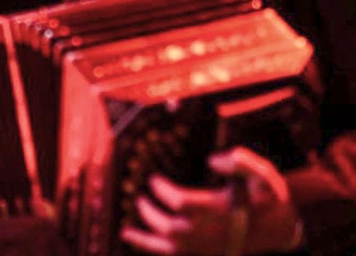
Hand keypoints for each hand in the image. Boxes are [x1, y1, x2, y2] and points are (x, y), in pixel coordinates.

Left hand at [121, 146, 301, 254]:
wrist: (278, 231)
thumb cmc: (267, 201)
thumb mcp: (265, 177)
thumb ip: (244, 163)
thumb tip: (214, 160)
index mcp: (217, 211)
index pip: (180, 202)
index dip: (163, 190)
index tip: (155, 180)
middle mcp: (207, 232)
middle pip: (168, 225)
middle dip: (150, 210)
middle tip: (141, 198)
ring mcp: (204, 247)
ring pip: (166, 244)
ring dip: (144, 230)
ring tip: (133, 215)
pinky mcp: (201, 254)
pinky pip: (168, 254)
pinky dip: (146, 244)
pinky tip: (127, 234)